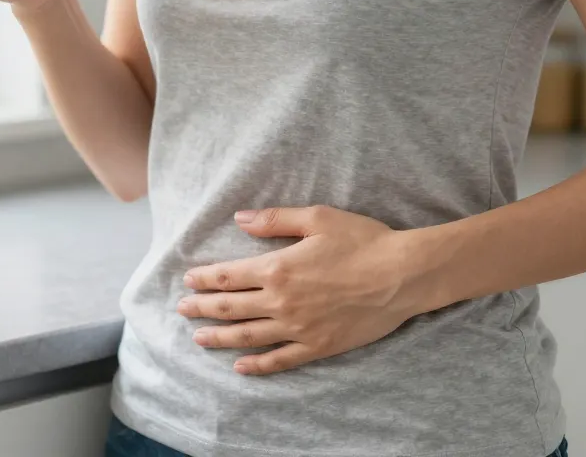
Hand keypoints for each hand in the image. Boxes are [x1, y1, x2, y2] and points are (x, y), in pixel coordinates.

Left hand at [178, 206, 420, 375]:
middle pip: (230, 308)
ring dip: (219, 338)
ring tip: (199, 339)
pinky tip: (240, 366)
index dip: (204, 278)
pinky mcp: (318, 346)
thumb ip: (274, 220)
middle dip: (202, 308)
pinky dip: (257, 365)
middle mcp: (281, 302)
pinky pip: (280, 360)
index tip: (188, 280)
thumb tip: (239, 219)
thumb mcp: (317, 218)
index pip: (228, 276)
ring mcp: (299, 328)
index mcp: (278, 268)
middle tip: (182, 309)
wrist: (402, 275)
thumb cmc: (362, 240)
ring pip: (248, 336)